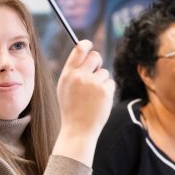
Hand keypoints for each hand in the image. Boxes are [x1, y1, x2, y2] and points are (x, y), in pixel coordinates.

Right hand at [52, 40, 115, 164]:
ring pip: (104, 72)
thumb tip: (84, 55)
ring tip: (92, 97)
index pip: (79, 50)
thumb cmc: (71, 110)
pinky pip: (110, 83)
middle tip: (95, 73)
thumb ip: (72, 72)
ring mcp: (93, 83)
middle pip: (95, 56)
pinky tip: (99, 101)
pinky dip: (107, 91)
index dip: (86, 44)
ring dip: (101, 82)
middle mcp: (79, 76)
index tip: (89, 45)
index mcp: (67, 74)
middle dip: (98, 62)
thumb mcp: (64, 89)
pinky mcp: (105, 91)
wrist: (78, 130)